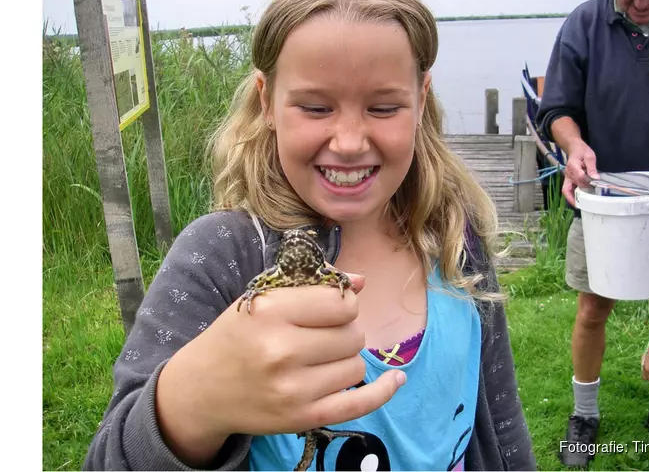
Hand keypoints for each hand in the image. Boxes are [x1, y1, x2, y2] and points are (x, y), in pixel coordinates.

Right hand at [156, 274, 404, 464]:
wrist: (200, 390)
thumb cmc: (235, 336)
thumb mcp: (262, 300)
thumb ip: (310, 285)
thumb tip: (361, 281)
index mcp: (270, 312)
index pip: (340, 303)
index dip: (342, 304)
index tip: (330, 310)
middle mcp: (281, 351)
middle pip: (353, 335)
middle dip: (344, 332)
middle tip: (319, 336)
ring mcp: (293, 389)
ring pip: (357, 366)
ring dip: (346, 359)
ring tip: (318, 359)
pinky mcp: (301, 418)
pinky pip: (360, 404)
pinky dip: (383, 391)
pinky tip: (396, 379)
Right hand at [562, 141, 598, 205]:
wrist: (574, 149)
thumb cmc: (582, 152)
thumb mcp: (589, 156)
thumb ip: (592, 168)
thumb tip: (596, 178)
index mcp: (573, 166)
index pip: (579, 176)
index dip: (587, 181)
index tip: (595, 185)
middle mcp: (568, 173)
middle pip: (573, 185)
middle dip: (580, 193)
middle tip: (589, 200)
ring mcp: (567, 178)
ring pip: (566, 190)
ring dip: (572, 198)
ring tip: (580, 205)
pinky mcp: (568, 180)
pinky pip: (567, 190)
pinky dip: (571, 197)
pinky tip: (578, 201)